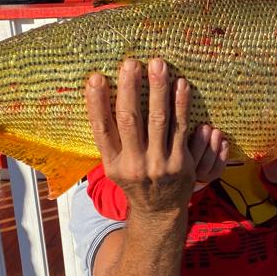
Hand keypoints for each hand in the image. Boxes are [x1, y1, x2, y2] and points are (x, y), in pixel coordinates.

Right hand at [85, 57, 227, 213]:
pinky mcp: (181, 162)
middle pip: (129, 120)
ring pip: (158, 120)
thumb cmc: (135, 181)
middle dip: (130, 89)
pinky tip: (180, 85)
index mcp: (113, 163)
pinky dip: (181, 105)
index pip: (101, 128)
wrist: (160, 212)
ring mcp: (159, 164)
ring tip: (158, 65)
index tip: (95, 78)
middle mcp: (134, 164)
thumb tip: (99, 99)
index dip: (96, 103)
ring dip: (158, 90)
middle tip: (131, 63)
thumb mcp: (114, 166)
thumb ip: (110, 139)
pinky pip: (181, 128)